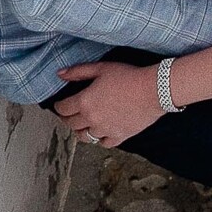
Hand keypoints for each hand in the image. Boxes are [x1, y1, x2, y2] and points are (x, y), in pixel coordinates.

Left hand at [51, 60, 165, 146]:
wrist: (154, 90)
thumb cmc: (128, 77)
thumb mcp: (101, 68)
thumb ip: (78, 72)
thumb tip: (60, 74)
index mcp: (84, 102)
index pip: (62, 109)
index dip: (58, 107)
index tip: (59, 105)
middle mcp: (92, 119)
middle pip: (71, 124)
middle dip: (66, 119)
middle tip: (67, 115)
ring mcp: (105, 130)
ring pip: (85, 137)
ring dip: (81, 131)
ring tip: (82, 125)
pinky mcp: (119, 136)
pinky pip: (104, 143)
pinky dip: (100, 139)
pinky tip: (100, 133)